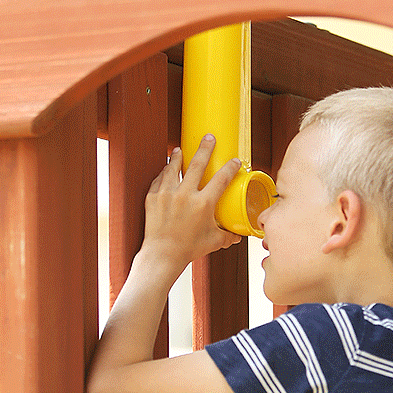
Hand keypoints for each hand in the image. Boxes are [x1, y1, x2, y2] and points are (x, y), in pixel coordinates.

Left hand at [139, 134, 241, 271]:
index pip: (222, 179)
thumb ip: (228, 235)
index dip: (230, 167)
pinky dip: (164, 174)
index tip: (235, 161)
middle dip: (205, 148)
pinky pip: (159, 179)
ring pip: (174, 168)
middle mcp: (185, 195)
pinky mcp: (153, 197)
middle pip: (197, 164)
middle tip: (209, 137)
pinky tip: (166, 170)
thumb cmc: (189, 249)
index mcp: (204, 203)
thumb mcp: (214, 241)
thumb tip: (239, 235)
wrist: (162, 255)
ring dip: (178, 157)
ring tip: (180, 149)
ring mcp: (167, 194)